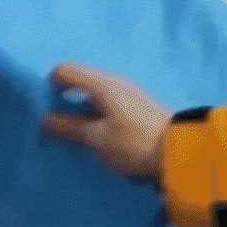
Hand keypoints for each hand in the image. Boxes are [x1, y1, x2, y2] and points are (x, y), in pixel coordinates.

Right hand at [40, 62, 172, 181]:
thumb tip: (43, 120)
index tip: (44, 110)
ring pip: (92, 98)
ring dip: (78, 113)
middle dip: (62, 102)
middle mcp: (114, 83)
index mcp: (101, 84)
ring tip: (72, 137)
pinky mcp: (136, 112)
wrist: (183, 156)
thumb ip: (67, 128)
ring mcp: (127, 97)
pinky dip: (94, 119)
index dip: (48, 86)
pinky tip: (94, 138)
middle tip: (53, 127)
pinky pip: (105, 109)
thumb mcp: (95, 139)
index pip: (63, 71)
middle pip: (78, 84)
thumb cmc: (133, 143)